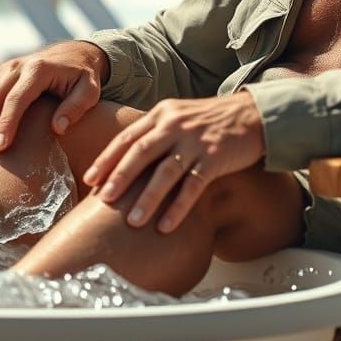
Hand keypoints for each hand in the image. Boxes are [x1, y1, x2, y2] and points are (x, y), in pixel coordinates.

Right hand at [0, 41, 108, 154]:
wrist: (73, 54)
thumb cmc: (83, 77)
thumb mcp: (90, 90)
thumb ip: (76, 107)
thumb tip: (58, 128)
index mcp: (39, 69)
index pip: (17, 98)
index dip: (6, 123)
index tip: (0, 147)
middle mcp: (18, 66)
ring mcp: (5, 70)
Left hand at [84, 92, 264, 233]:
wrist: (251, 114)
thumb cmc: (209, 121)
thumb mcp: (178, 116)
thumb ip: (154, 133)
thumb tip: (124, 162)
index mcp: (162, 114)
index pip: (128, 137)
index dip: (107, 158)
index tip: (89, 179)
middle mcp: (175, 125)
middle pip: (142, 152)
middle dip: (120, 176)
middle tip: (103, 199)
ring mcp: (195, 141)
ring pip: (166, 171)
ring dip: (148, 197)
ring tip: (132, 221)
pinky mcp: (215, 157)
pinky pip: (193, 185)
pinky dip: (179, 207)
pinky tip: (166, 226)